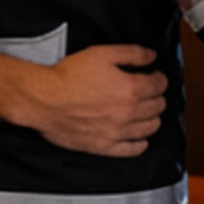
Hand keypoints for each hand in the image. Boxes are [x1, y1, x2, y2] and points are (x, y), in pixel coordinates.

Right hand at [12, 44, 168, 157]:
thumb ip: (132, 53)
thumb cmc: (69, 76)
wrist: (44, 99)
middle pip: (157, 106)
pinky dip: (140, 144)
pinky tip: (139, 138)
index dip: (159, 78)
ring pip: (149, 128)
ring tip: (147, 113)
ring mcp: (117, 132)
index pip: (159, 85)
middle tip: (151, 93)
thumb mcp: (103, 53)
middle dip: (157, 97)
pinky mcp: (103, 146)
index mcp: (131, 88)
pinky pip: (132, 150)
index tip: (155, 77)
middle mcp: (128, 112)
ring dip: (153, 118)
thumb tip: (151, 56)